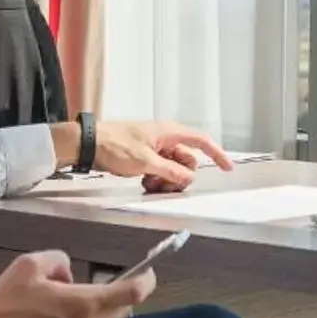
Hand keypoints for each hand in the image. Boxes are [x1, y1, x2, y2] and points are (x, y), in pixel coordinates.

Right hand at [0, 249, 152, 317]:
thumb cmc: (4, 307)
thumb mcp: (29, 266)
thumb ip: (58, 261)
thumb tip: (67, 275)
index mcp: (85, 306)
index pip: (132, 293)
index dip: (145, 280)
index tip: (148, 273)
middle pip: (121, 311)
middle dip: (117, 295)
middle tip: (98, 283)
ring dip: (92, 310)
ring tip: (60, 301)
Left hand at [50, 119, 234, 190]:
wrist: (89, 145)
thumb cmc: (115, 146)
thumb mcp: (146, 162)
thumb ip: (170, 172)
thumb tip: (188, 179)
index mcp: (169, 132)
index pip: (201, 141)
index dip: (216, 154)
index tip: (226, 168)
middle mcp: (165, 138)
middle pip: (187, 161)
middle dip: (179, 177)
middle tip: (163, 185)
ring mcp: (155, 148)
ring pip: (173, 169)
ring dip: (166, 180)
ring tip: (148, 184)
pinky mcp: (145, 157)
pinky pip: (160, 171)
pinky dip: (156, 180)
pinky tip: (143, 183)